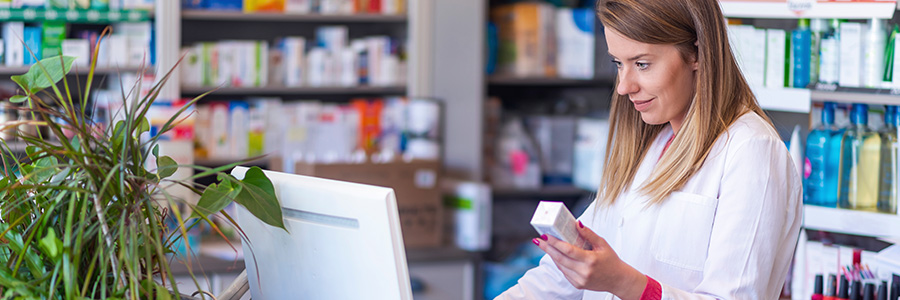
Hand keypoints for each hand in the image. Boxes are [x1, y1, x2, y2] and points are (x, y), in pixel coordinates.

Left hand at [533, 221, 647, 299]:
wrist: (618, 280)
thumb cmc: (611, 261)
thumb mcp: (602, 244)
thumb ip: (589, 234)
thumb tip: (577, 224)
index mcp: (590, 260)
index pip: (568, 250)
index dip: (554, 242)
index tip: (546, 236)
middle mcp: (584, 272)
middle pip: (560, 258)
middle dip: (547, 248)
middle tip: (539, 240)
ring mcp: (580, 280)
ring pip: (560, 265)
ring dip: (551, 255)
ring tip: (545, 245)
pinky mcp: (577, 285)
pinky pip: (564, 272)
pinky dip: (559, 263)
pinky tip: (556, 255)